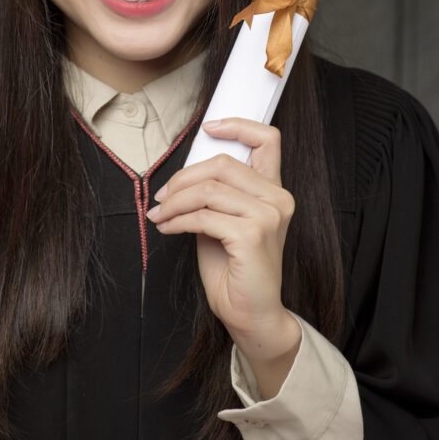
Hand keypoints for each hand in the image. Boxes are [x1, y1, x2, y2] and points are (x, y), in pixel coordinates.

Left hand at [146, 117, 300, 395]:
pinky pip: (203, 216)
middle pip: (223, 163)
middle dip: (184, 176)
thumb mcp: (222, 222)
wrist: (251, 315)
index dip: (238, 125)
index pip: (268, 140)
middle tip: (162, 195)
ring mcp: (268, 215)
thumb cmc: (234, 269)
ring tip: (161, 214)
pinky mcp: (253, 234)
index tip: (209, 127)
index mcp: (273, 190)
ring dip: (175, 201)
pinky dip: (177, 220)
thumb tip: (184, 174)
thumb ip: (215, 194)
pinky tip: (167, 228)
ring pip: (209, 189)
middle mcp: (277, 198)